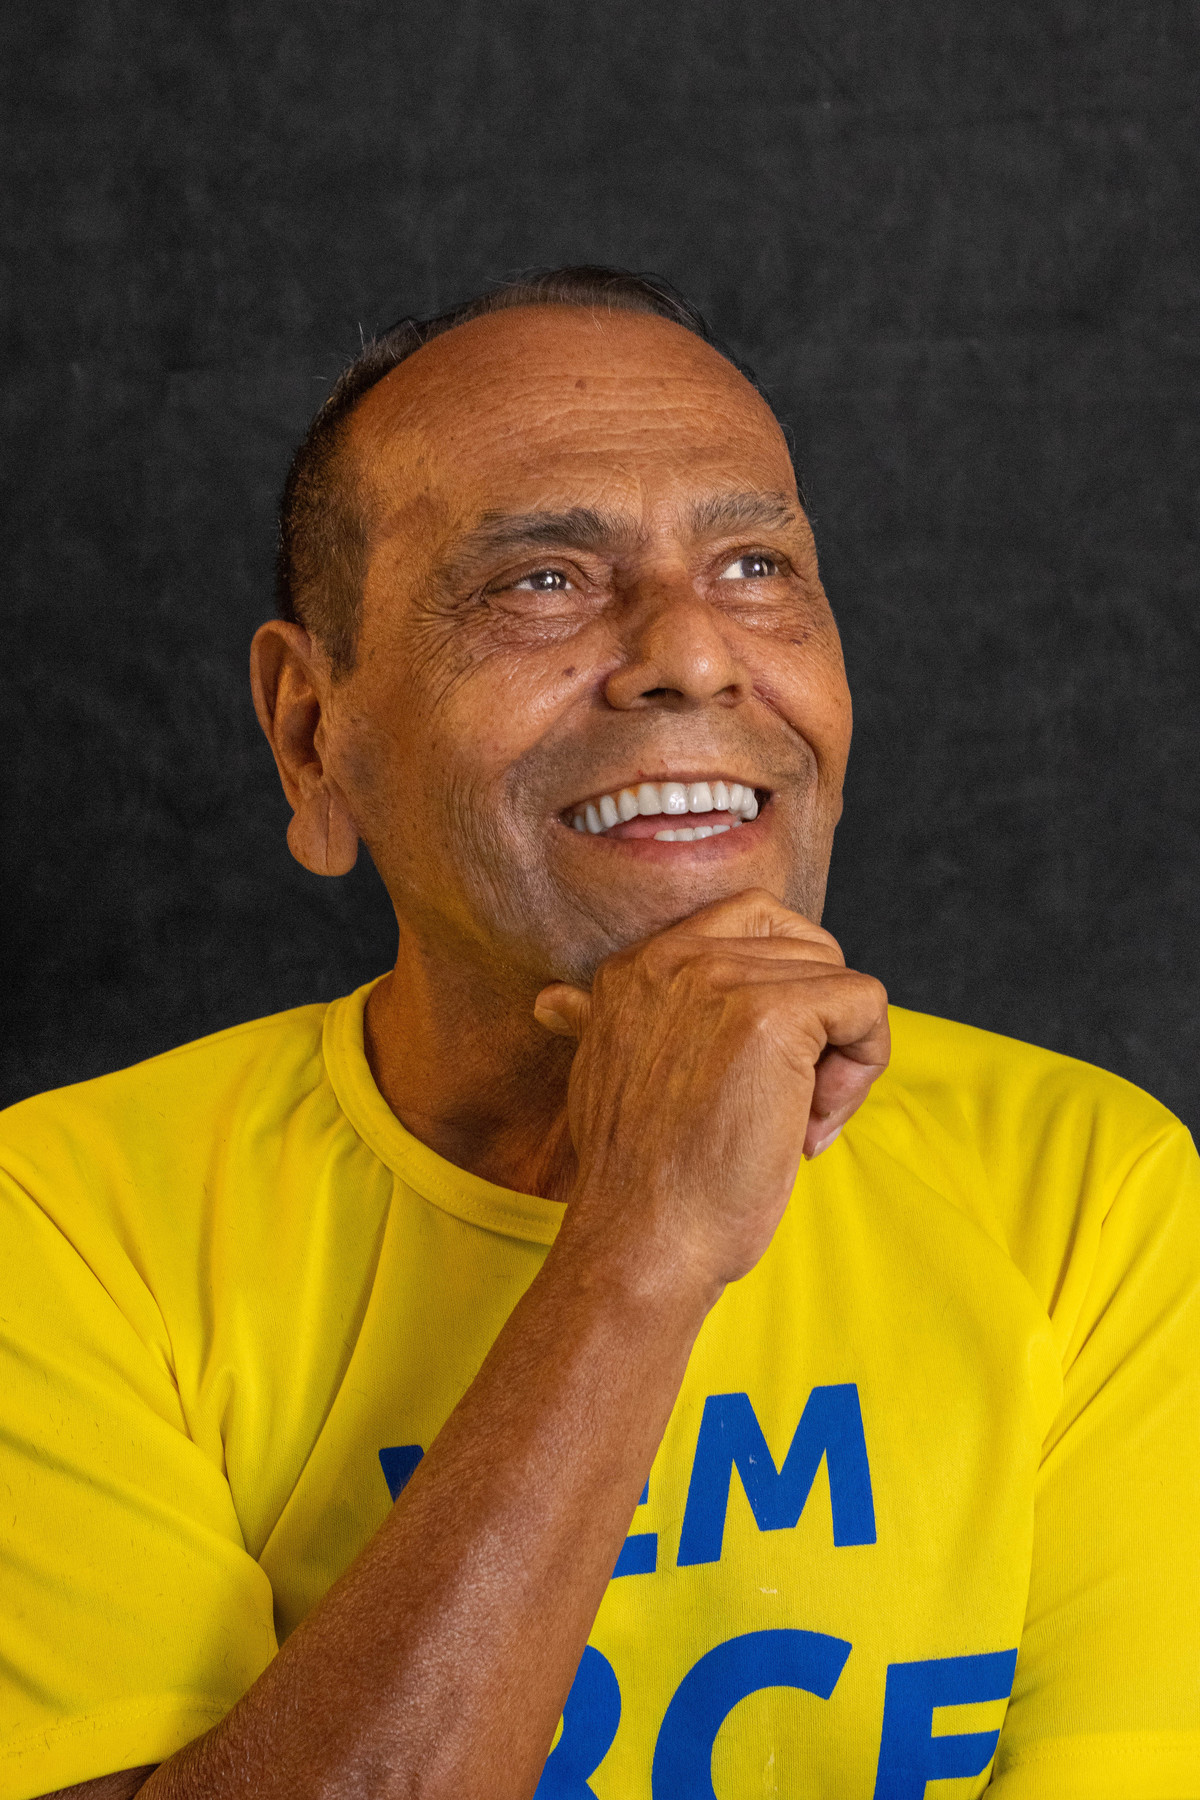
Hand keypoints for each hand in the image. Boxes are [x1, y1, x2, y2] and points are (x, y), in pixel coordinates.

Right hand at [534, 889, 889, 1299]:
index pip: (753, 920)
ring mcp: (723, 981)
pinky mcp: (774, 1015)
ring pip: (840, 980)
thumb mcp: (604, 1076)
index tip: (763, 1068)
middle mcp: (675, 958)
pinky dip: (865, 1066)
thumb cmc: (638, 1179)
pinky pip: (866, 1004)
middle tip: (788, 1104)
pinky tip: (814, 1125)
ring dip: (841, 1058)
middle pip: (807, 949)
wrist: (641, 1241)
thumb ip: (595, 1023)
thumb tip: (554, 1001)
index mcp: (636, 966)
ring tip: (795, 1123)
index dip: (787, 987)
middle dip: (820, 1027)